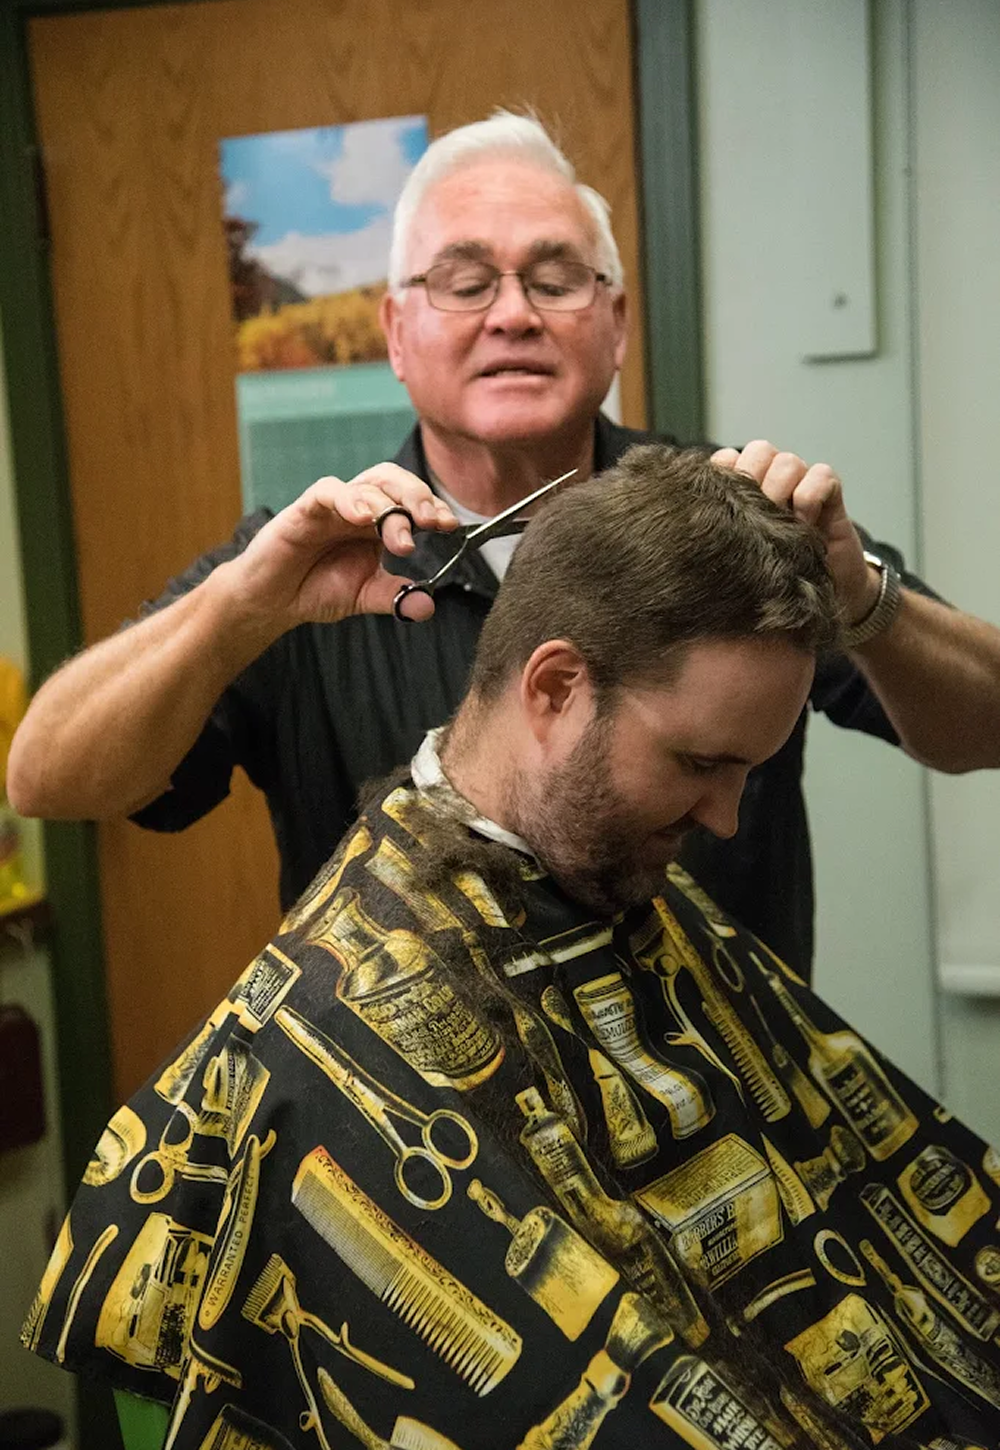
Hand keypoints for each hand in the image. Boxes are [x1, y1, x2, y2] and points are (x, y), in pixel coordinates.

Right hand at [223, 463, 458, 629]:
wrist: (272, 601)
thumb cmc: (316, 589)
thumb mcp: (364, 596)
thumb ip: (394, 597)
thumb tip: (428, 606)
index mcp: (378, 524)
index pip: (411, 502)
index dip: (433, 508)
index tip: (451, 526)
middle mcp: (360, 508)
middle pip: (394, 482)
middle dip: (418, 497)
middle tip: (434, 522)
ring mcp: (333, 505)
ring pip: (368, 484)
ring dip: (390, 505)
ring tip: (402, 536)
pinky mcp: (305, 509)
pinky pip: (328, 492)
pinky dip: (348, 499)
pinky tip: (362, 516)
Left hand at [711, 440, 879, 624]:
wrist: (814, 597)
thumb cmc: (767, 578)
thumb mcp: (734, 557)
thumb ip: (714, 533)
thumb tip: (686, 522)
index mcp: (743, 488)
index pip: (727, 458)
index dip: (725, 477)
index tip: (724, 510)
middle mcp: (771, 479)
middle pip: (759, 450)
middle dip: (755, 483)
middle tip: (755, 520)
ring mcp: (801, 483)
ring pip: (787, 461)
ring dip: (782, 492)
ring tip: (781, 527)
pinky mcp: (830, 492)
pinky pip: (821, 475)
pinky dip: (810, 498)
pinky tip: (805, 526)